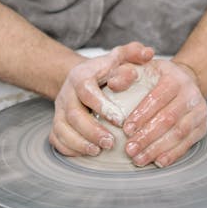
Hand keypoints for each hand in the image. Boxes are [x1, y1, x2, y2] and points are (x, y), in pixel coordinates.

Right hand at [49, 42, 153, 157]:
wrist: (82, 79)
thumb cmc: (106, 70)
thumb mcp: (119, 58)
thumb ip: (133, 53)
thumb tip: (149, 53)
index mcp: (81, 76)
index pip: (86, 91)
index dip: (101, 106)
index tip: (120, 119)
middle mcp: (66, 93)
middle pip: (73, 114)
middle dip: (91, 131)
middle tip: (111, 143)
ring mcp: (59, 110)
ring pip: (61, 129)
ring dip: (79, 143)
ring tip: (98, 151)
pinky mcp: (57, 123)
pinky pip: (56, 139)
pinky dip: (69, 149)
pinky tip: (87, 154)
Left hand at [121, 59, 206, 167]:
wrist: (185, 80)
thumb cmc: (157, 77)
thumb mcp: (140, 68)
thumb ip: (124, 73)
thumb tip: (114, 84)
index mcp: (174, 78)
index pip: (157, 98)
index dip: (142, 115)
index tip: (126, 130)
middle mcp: (190, 93)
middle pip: (168, 118)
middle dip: (147, 137)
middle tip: (130, 149)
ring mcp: (198, 111)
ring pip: (179, 133)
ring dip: (157, 148)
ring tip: (139, 159)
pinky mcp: (201, 126)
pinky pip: (188, 143)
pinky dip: (173, 154)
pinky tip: (158, 161)